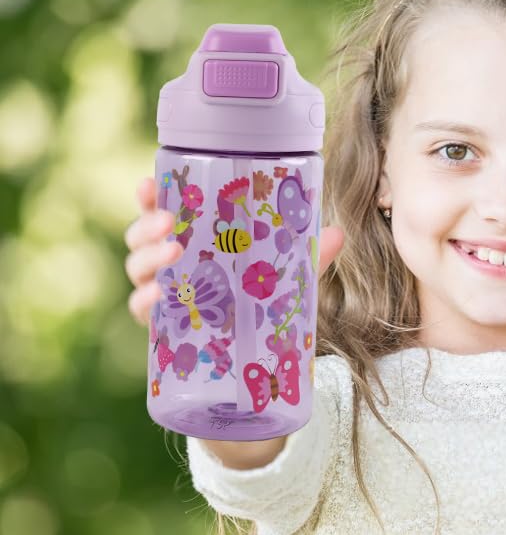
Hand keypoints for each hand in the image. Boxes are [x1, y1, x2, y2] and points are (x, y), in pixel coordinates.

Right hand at [124, 176, 345, 327]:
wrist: (257, 350)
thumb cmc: (260, 298)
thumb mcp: (286, 274)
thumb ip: (309, 254)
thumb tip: (339, 234)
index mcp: (191, 239)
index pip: (161, 210)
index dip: (149, 195)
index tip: (150, 183)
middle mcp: (169, 263)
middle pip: (140, 236)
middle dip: (148, 224)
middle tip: (170, 220)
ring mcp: (162, 293)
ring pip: (137, 269)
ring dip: (149, 256)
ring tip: (174, 251)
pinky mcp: (161, 325)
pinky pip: (141, 310)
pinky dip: (144, 301)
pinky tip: (159, 295)